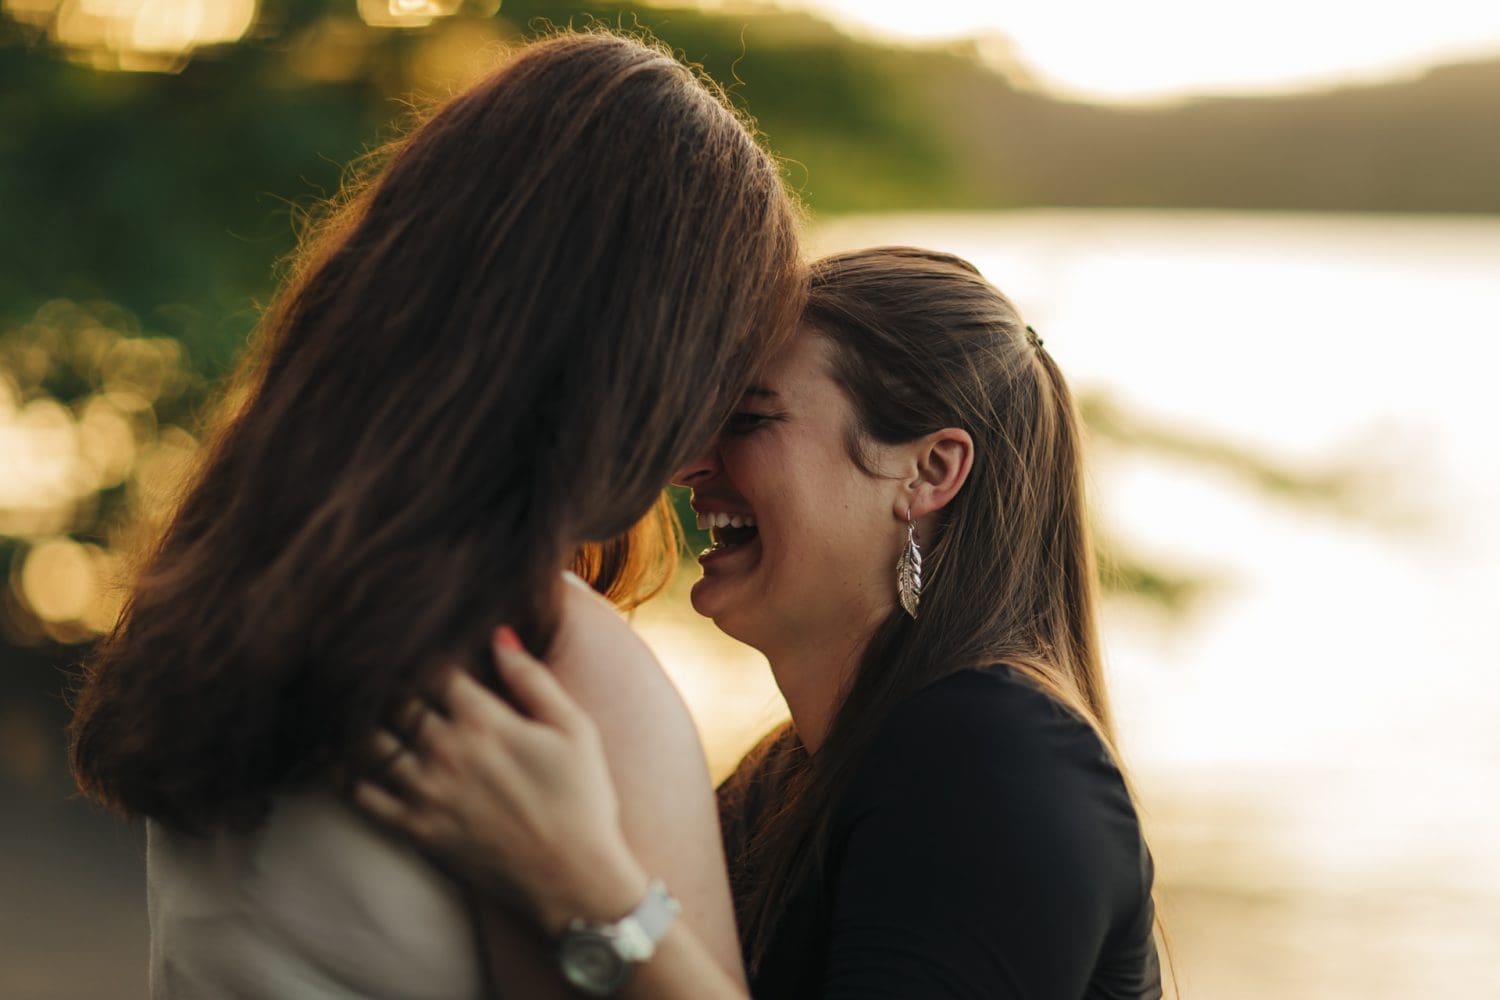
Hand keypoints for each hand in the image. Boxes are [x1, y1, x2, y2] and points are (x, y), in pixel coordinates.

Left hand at [354, 627, 649, 935]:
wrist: (572, 878)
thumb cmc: (581, 798)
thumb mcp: (574, 728)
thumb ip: (532, 679)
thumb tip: (499, 634)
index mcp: (484, 719)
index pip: (432, 668)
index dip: (421, 652)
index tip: (415, 643)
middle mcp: (445, 749)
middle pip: (394, 699)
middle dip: (384, 680)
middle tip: (369, 666)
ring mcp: (425, 791)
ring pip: (369, 741)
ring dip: (357, 719)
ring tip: (349, 703)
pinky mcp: (415, 828)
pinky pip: (363, 796)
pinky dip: (344, 773)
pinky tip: (337, 757)